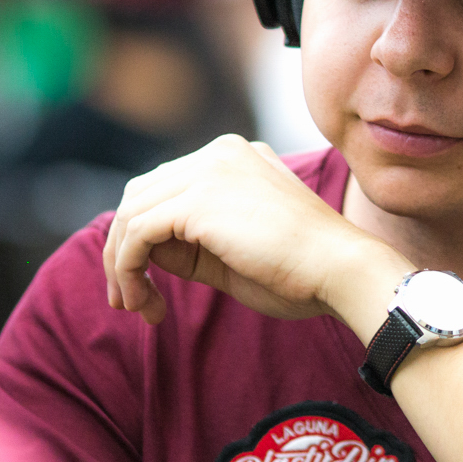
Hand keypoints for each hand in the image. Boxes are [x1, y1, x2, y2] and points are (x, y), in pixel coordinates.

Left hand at [103, 135, 403, 325]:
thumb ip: (190, 241)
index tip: (146, 287)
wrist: (341, 270)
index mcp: (233, 157)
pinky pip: (137, 233)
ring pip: (130, 213)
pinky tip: (146, 302)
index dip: (142, 238)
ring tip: (136, 307)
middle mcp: (218, 153)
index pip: (164, 188)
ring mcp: (208, 171)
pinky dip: (129, 270)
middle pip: (139, 195)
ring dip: (122, 266)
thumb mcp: (233, 248)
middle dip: (123, 251)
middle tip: (127, 301)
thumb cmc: (300, 271)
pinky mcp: (199, 200)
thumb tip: (139, 253)